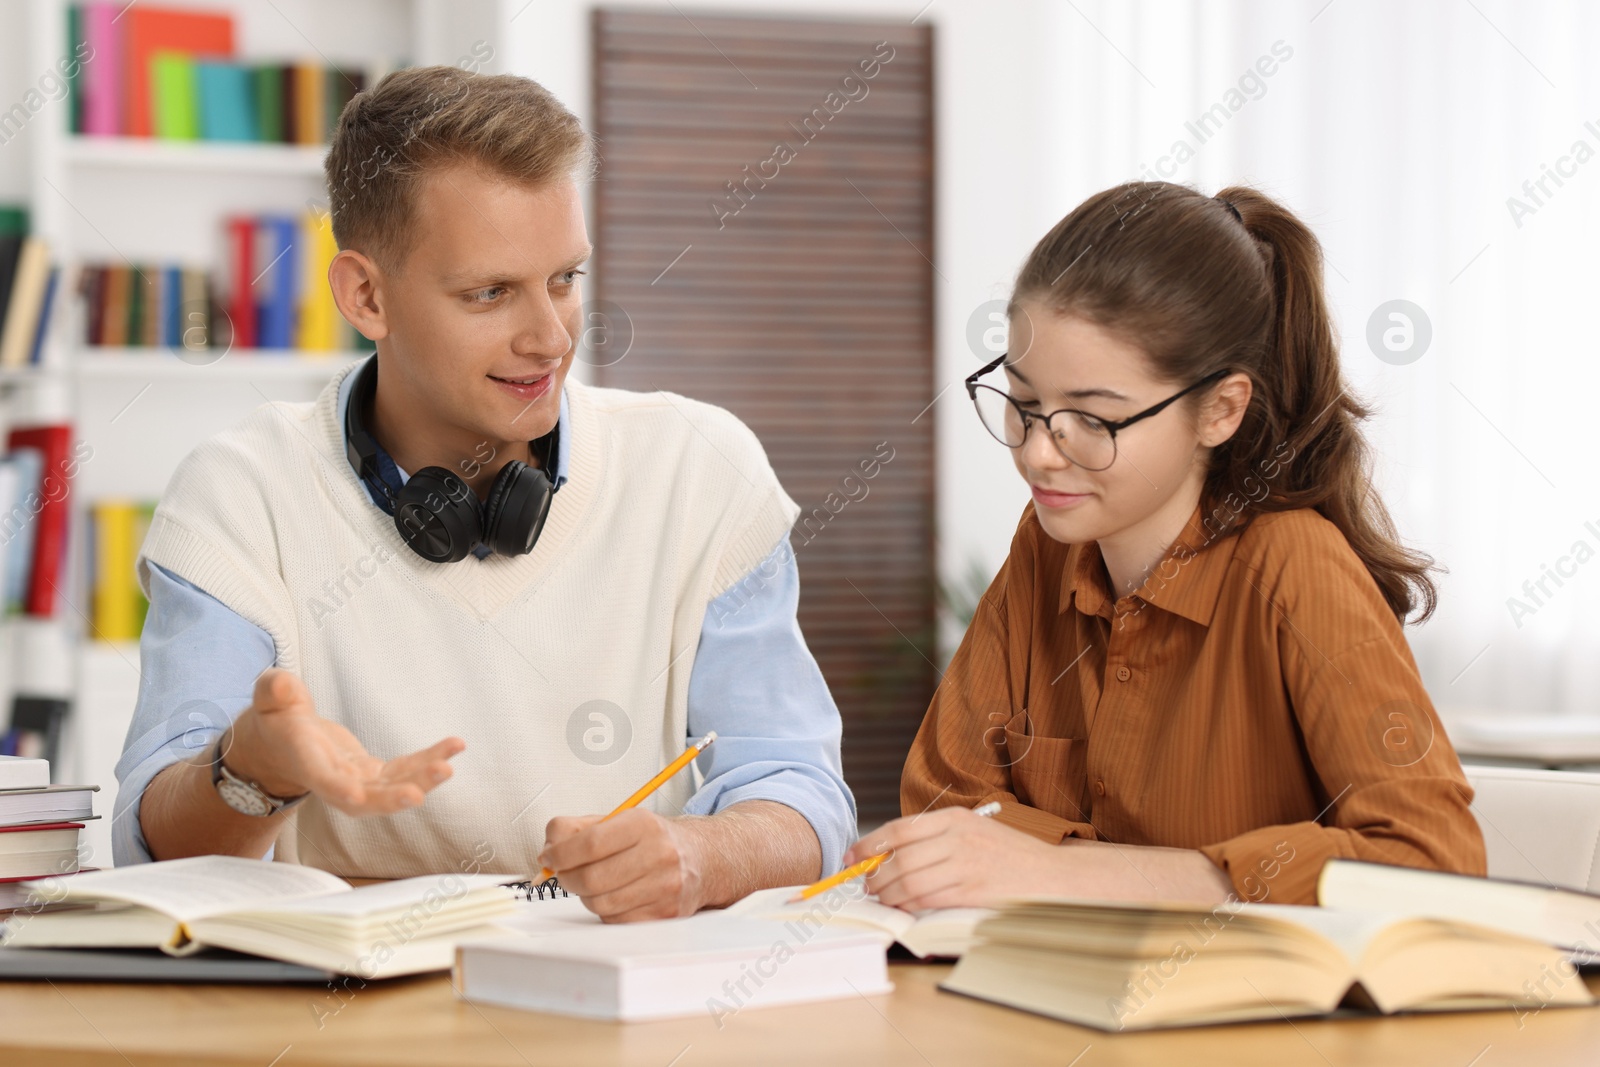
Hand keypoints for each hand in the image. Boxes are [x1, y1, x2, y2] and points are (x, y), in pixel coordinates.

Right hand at [224, 667, 465, 816]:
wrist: (283, 745)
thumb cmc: (277, 717)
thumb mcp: (270, 699)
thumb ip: (274, 691)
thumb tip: (281, 685)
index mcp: (306, 762)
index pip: (321, 780)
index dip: (338, 789)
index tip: (355, 797)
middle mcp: (335, 781)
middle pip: (365, 799)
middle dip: (390, 798)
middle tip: (417, 794)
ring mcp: (358, 782)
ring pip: (392, 789)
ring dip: (421, 781)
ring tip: (448, 767)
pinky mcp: (376, 775)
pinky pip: (407, 772)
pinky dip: (430, 761)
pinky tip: (455, 746)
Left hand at [537, 808, 705, 922]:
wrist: (701, 859)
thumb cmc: (653, 840)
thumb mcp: (618, 820)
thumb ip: (576, 828)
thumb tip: (548, 849)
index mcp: (643, 825)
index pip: (590, 842)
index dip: (560, 853)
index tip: (549, 857)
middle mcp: (658, 854)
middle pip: (591, 878)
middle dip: (567, 878)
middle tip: (564, 873)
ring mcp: (664, 887)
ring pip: (600, 903)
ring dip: (586, 896)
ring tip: (593, 883)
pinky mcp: (665, 913)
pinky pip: (615, 920)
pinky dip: (605, 910)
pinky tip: (614, 895)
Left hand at [844, 808, 1072, 910]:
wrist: (1054, 876)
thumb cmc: (1011, 856)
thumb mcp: (976, 832)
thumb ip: (938, 839)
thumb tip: (892, 855)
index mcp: (956, 819)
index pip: (899, 829)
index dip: (869, 844)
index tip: (852, 857)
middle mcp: (959, 838)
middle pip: (900, 857)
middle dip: (875, 875)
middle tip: (866, 885)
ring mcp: (966, 864)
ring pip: (910, 880)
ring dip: (889, 894)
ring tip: (882, 899)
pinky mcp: (973, 891)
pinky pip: (929, 899)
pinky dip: (909, 906)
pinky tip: (904, 909)